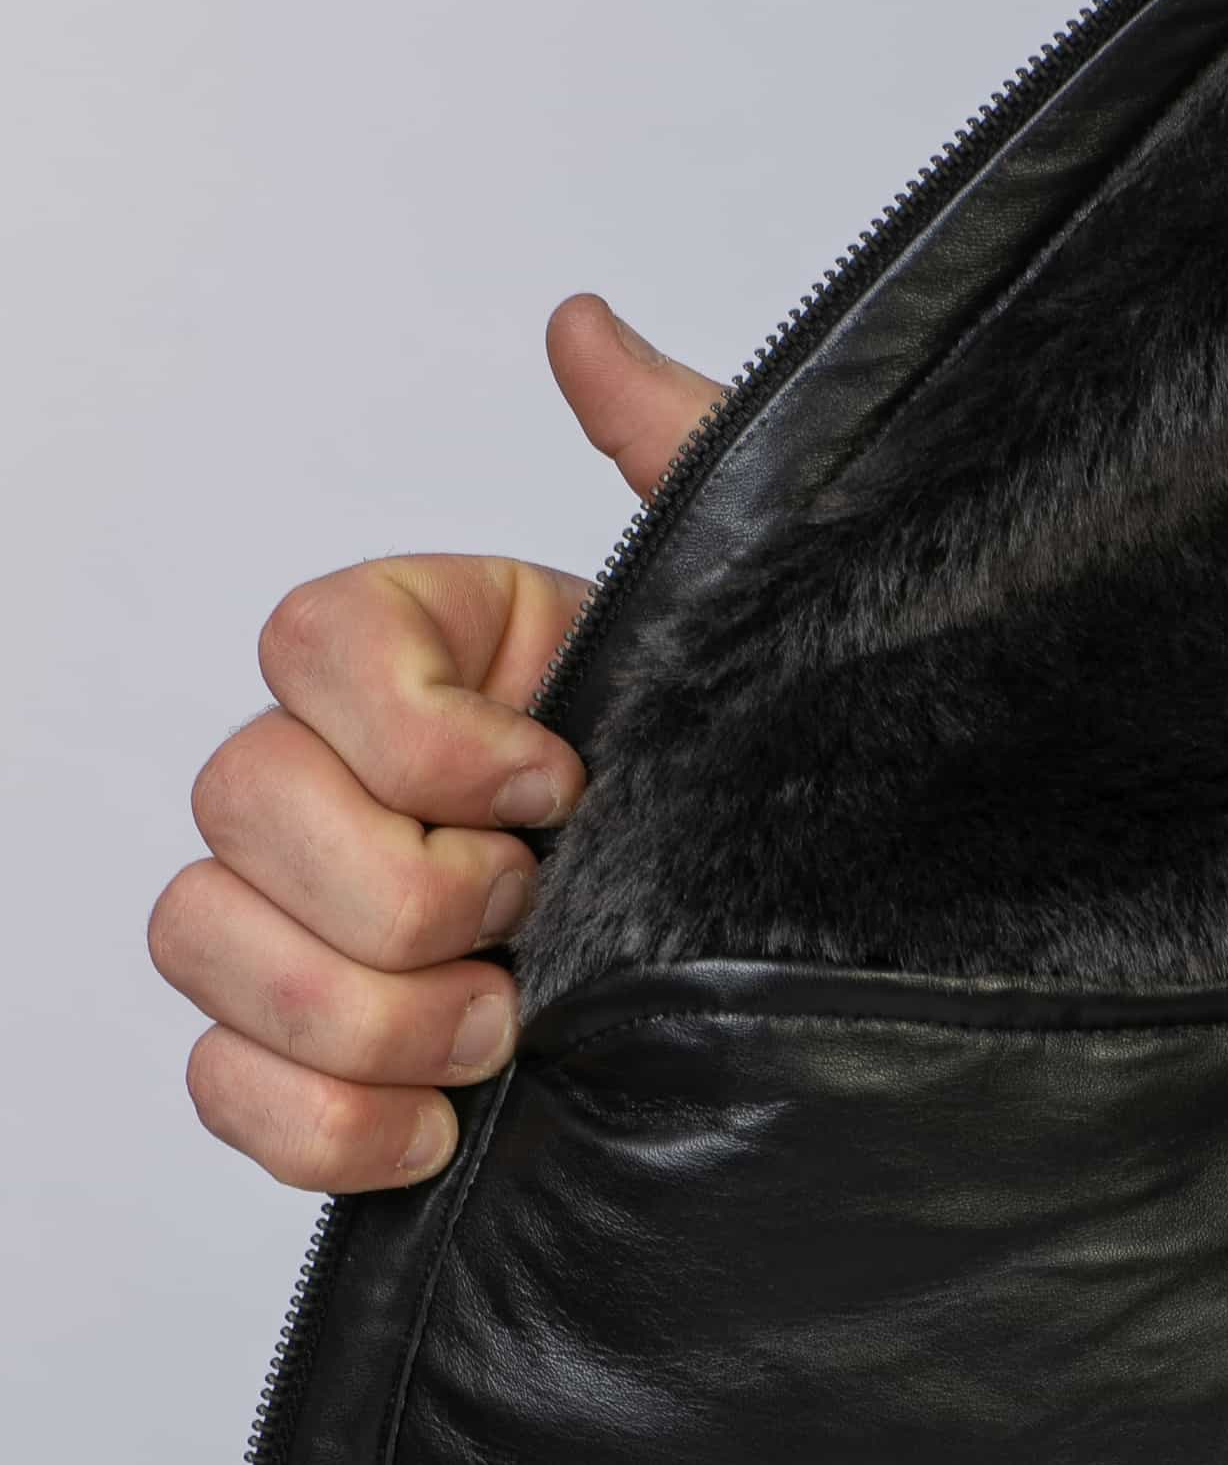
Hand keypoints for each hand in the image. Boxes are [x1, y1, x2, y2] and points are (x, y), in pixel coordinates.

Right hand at [149, 297, 724, 1191]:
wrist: (788, 964)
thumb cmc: (754, 785)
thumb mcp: (754, 621)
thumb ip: (686, 461)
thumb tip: (588, 333)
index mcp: (427, 654)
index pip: (306, 644)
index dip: (426, 739)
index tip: (565, 788)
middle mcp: (339, 776)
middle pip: (237, 805)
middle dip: (400, 896)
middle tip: (538, 931)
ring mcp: (307, 919)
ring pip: (201, 939)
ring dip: (360, 1015)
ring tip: (504, 1036)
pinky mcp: (311, 1057)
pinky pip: (221, 1085)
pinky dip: (315, 1125)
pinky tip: (440, 1131)